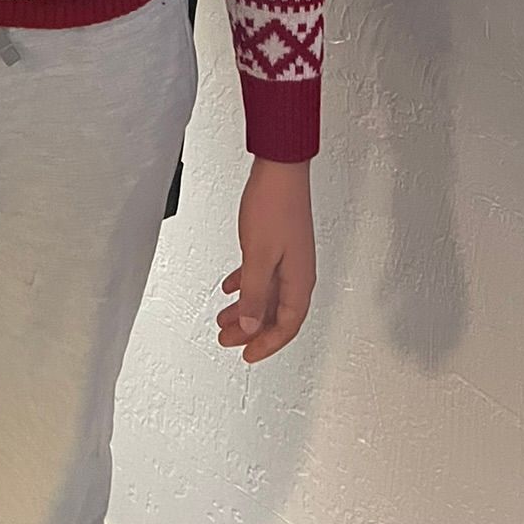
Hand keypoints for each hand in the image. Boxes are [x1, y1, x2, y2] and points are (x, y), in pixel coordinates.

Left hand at [215, 157, 315, 364]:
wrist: (279, 169)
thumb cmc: (274, 206)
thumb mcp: (258, 257)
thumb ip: (254, 294)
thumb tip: (251, 326)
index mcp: (299, 281)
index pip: (286, 325)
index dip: (267, 344)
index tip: (247, 355)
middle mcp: (297, 272)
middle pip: (275, 313)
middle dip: (251, 330)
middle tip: (228, 340)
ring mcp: (288, 257)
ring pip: (267, 294)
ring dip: (246, 308)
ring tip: (224, 318)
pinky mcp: (277, 243)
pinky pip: (262, 274)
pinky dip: (246, 285)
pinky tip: (231, 287)